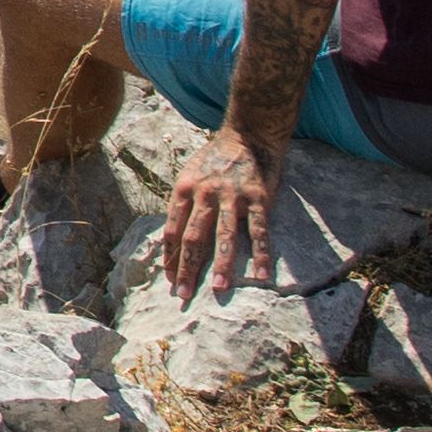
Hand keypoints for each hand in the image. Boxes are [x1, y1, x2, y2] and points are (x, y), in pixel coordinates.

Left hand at [161, 134, 274, 297]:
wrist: (247, 136)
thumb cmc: (213, 162)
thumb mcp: (189, 177)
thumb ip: (181, 207)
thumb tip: (171, 243)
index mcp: (184, 190)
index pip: (173, 230)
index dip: (170, 257)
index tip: (169, 280)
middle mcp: (206, 194)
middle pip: (194, 237)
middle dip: (187, 268)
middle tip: (183, 295)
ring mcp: (233, 196)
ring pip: (225, 236)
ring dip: (222, 265)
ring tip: (218, 289)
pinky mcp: (258, 198)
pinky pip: (259, 230)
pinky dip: (261, 254)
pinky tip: (261, 274)